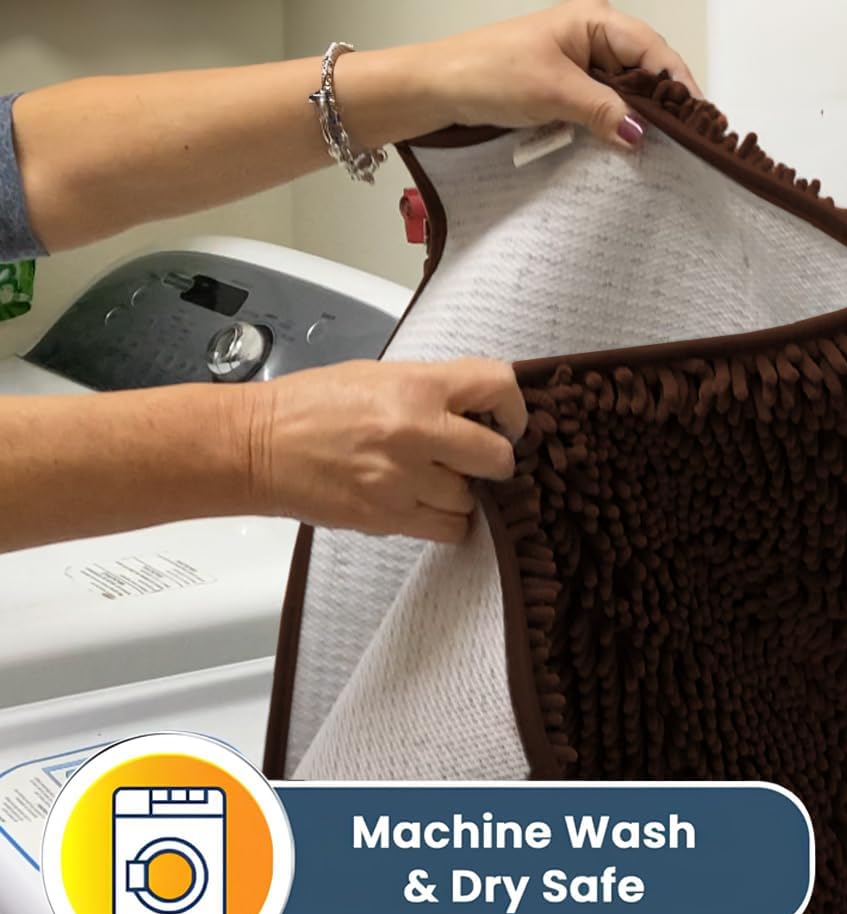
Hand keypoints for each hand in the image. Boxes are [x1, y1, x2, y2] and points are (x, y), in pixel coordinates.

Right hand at [246, 358, 526, 542]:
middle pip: (497, 457)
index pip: (498, 386)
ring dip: (463, 493)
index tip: (508, 422)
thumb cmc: (312, 406)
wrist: (258, 446)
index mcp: (417, 386)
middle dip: (494, 460)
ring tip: (435, 481)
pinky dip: (446, 520)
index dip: (515, 408)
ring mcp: (404, 480)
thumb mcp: (378, 376)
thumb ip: (432, 390)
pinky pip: (448, 529)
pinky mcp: (389, 518)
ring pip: (472, 500)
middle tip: (477, 460)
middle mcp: (418, 432)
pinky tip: (426, 505)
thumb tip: (478, 411)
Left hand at [418, 0, 702, 148]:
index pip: (653, 51)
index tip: (701, 120)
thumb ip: (601, 111)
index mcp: (593, 20)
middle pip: (645, 72)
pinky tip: (626, 148)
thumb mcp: (553, 92)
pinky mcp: (565, 91)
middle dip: (665, 106)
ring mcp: (578, 65)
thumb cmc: (487, 72)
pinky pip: (602, 109)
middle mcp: (591, 38)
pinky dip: (613, 128)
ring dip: (639, 120)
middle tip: (690, 143)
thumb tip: (642, 133)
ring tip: (666, 150)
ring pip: (624, 94)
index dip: (680, 85)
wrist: (439, 88)